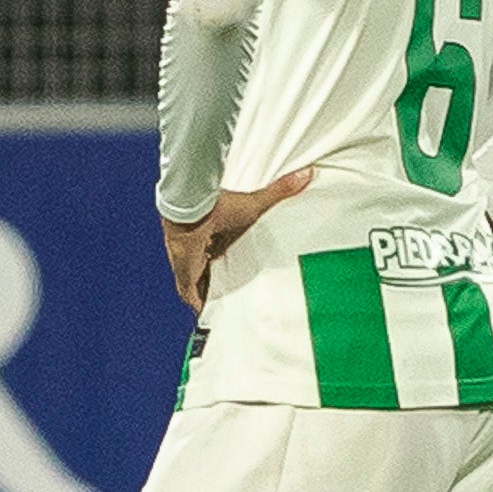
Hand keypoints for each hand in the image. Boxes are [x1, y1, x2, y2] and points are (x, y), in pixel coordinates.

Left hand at [162, 166, 313, 311]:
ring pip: (200, 287)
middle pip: (209, 273)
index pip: (219, 254)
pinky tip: (209, 318)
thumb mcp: (254, 204)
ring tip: (227, 311)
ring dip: (210, 296)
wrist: (191, 212)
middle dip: (219, 284)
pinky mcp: (185, 279)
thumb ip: (279, 191)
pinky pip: (192, 298)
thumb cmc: (218, 206)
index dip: (226, 263)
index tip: (239, 271)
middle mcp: (200, 253)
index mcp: (213, 237)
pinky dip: (201, 307)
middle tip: (236, 297)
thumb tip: (307, 173)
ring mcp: (190, 267)